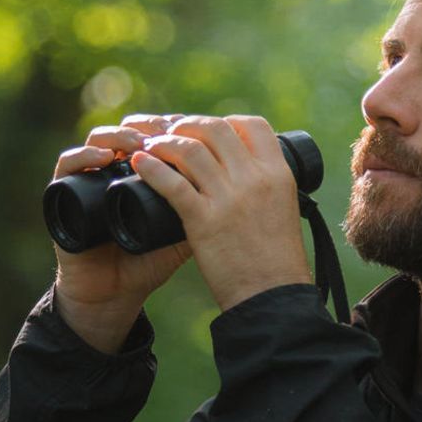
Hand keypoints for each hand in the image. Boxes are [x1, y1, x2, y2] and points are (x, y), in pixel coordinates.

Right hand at [50, 115, 197, 343]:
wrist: (112, 296)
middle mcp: (113, 169)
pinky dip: (83, 157)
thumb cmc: (146, 263)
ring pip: (98, 139)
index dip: (174, 126)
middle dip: (149, 126)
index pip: (155, 134)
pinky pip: (67, 166)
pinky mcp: (62, 195)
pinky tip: (102, 158)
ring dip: (119, 135)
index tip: (194, 129)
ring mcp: (88, 178)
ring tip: (139, 143)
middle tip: (168, 130)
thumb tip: (244, 189)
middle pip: (129, 130)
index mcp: (141, 172)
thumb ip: (208, 210)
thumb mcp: (184, 233)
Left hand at [129, 114, 313, 313]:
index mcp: (278, 174)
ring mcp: (229, 199)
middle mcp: (255, 179)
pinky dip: (152, 169)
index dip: (226, 122)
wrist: (272, 298)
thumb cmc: (277, 259)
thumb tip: (244, 170)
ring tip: (149, 147)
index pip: (252, 126)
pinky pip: (173, 184)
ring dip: (164, 143)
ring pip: (190, 150)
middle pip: (215, 129)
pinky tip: (138, 163)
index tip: (209, 131)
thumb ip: (265, 186)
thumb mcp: (282, 209)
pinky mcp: (204, 221)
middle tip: (171, 134)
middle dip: (187, 125)